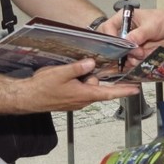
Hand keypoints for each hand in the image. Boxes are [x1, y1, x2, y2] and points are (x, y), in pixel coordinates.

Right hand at [23, 59, 139, 110]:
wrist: (28, 97)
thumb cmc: (43, 87)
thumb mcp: (61, 73)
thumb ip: (78, 68)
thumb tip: (92, 63)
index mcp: (84, 94)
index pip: (109, 93)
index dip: (123, 91)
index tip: (136, 90)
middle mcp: (83, 100)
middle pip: (98, 86)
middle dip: (95, 75)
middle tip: (87, 65)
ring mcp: (76, 101)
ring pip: (88, 86)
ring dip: (84, 78)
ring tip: (69, 71)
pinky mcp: (70, 99)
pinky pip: (81, 88)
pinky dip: (79, 81)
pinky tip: (67, 75)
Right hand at [103, 8, 163, 59]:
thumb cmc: (163, 20)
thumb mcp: (152, 26)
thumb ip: (139, 34)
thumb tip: (128, 41)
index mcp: (123, 18)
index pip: (107, 27)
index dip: (110, 37)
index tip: (120, 46)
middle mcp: (123, 30)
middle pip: (111, 43)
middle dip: (122, 51)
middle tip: (137, 52)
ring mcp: (128, 42)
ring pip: (121, 54)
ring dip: (132, 57)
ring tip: (144, 53)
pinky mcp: (135, 51)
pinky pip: (131, 59)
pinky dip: (138, 60)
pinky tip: (146, 55)